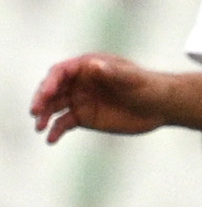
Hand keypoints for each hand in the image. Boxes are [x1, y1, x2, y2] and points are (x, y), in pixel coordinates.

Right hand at [30, 53, 170, 141]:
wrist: (160, 107)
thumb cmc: (148, 87)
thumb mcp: (132, 79)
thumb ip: (112, 73)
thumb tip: (92, 65)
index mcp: (87, 67)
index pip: (60, 72)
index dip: (50, 82)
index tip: (46, 94)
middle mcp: (78, 83)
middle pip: (52, 90)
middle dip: (41, 99)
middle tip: (35, 112)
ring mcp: (79, 100)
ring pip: (54, 107)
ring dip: (44, 116)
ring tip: (39, 128)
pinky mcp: (83, 117)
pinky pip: (63, 123)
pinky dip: (55, 131)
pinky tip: (51, 140)